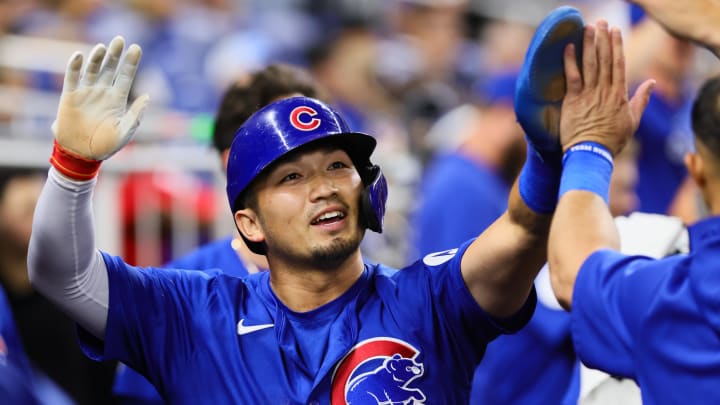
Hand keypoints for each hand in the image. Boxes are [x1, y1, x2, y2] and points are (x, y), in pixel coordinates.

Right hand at [53, 36, 148, 159]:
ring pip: (92, 70)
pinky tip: (80, 55)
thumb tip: (147, 96)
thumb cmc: (106, 146)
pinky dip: (75, 66)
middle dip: (115, 54)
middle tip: (120, 39)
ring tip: (102, 48)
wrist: (82, 155)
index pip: (126, 76)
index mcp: (117, 100)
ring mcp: (86, 93)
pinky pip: (72, 78)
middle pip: (110, 68)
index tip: (136, 47)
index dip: (131, 62)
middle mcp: (102, 93)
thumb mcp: (125, 131)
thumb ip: (136, 114)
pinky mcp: (70, 97)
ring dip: (97, 58)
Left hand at [559, 20, 653, 155]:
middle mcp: (605, 91)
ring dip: (589, 45)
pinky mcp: (573, 101)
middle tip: (602, 22)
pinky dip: (570, 62)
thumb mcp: (632, 121)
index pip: (619, 64)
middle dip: (603, 40)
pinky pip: (571, 77)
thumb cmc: (611, 141)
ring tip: (588, 28)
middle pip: (605, 60)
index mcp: (619, 95)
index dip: (617, 46)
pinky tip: (568, 47)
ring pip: (590, 65)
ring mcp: (588, 95)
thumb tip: (652, 83)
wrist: (591, 154)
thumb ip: (641, 100)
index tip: (616, 31)